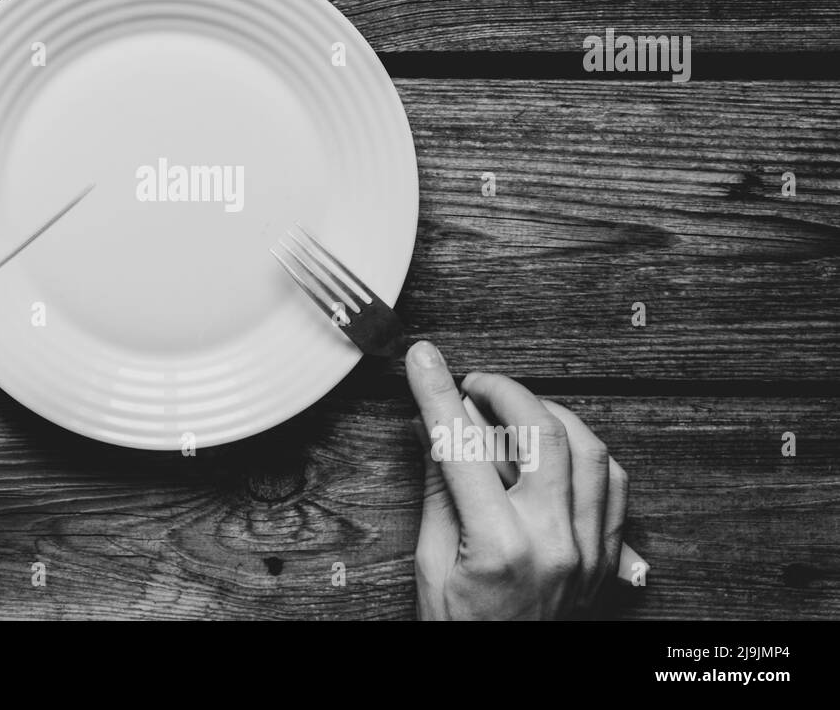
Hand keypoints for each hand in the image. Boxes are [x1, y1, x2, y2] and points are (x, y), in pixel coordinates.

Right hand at [406, 340, 631, 618]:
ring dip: (550, 416)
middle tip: (474, 384)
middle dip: (504, 392)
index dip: (438, 394)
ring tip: (515, 411)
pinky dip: (586, 453)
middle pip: (543, 433)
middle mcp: (554, 543)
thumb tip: (433, 428)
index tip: (423, 360)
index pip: (463, 447)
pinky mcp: (606, 558)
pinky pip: (614, 486)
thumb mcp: (432, 564)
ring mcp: (588, 551)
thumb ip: (438, 490)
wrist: (506, 686)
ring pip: (590, 451)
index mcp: (500, 546)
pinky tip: (556, 448)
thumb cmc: (463, 633)